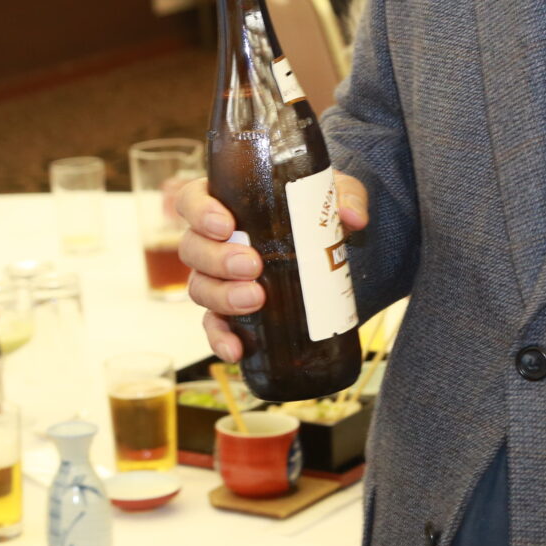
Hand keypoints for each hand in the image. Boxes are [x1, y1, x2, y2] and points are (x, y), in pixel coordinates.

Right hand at [175, 172, 368, 361]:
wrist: (328, 249)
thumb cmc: (315, 211)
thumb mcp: (334, 194)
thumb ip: (345, 198)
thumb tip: (353, 219)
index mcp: (225, 203)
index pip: (192, 200)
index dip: (200, 212)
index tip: (226, 224)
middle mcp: (213, 242)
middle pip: (192, 249)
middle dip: (218, 259)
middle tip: (252, 265)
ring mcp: (218, 278)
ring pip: (200, 287)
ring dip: (222, 296)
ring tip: (256, 299)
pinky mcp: (231, 311)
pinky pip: (214, 327)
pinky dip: (221, 339)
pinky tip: (237, 350)